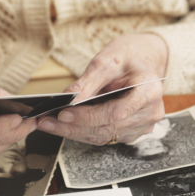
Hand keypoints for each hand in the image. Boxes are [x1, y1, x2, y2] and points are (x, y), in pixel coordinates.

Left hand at [37, 34, 167, 144]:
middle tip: (44, 121)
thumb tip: (67, 100)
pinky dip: (79, 132)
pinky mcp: (130, 132)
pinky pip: (102, 137)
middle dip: (71, 126)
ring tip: (47, 124)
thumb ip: (88, 82)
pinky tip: (60, 126)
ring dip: (71, 132)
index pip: (115, 112)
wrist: (141, 62)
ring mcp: (141, 126)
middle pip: (105, 128)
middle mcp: (149, 113)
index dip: (88, 116)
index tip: (63, 113)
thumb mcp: (107, 61)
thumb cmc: (126, 58)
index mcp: (149, 92)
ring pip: (101, 136)